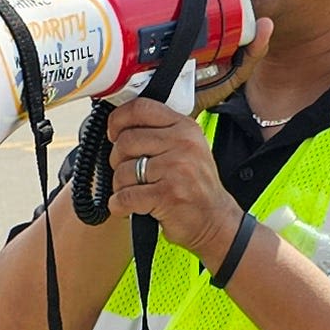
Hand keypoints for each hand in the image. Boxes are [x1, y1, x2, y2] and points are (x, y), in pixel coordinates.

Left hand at [100, 96, 238, 261]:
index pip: (141, 108)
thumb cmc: (195, 187)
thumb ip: (159, 134)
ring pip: (123, 170)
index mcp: (185, 127)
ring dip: (120, 187)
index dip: (118, 120)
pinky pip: (126, 196)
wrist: (216, 221)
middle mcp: (183, 144)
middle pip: (126, 141)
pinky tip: (128, 208)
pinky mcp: (168, 195)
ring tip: (134, 193)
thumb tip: (118, 128)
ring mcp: (177, 169)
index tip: (113, 134)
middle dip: (118, 161)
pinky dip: (119, 205)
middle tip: (128, 174)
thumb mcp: (186, 149)